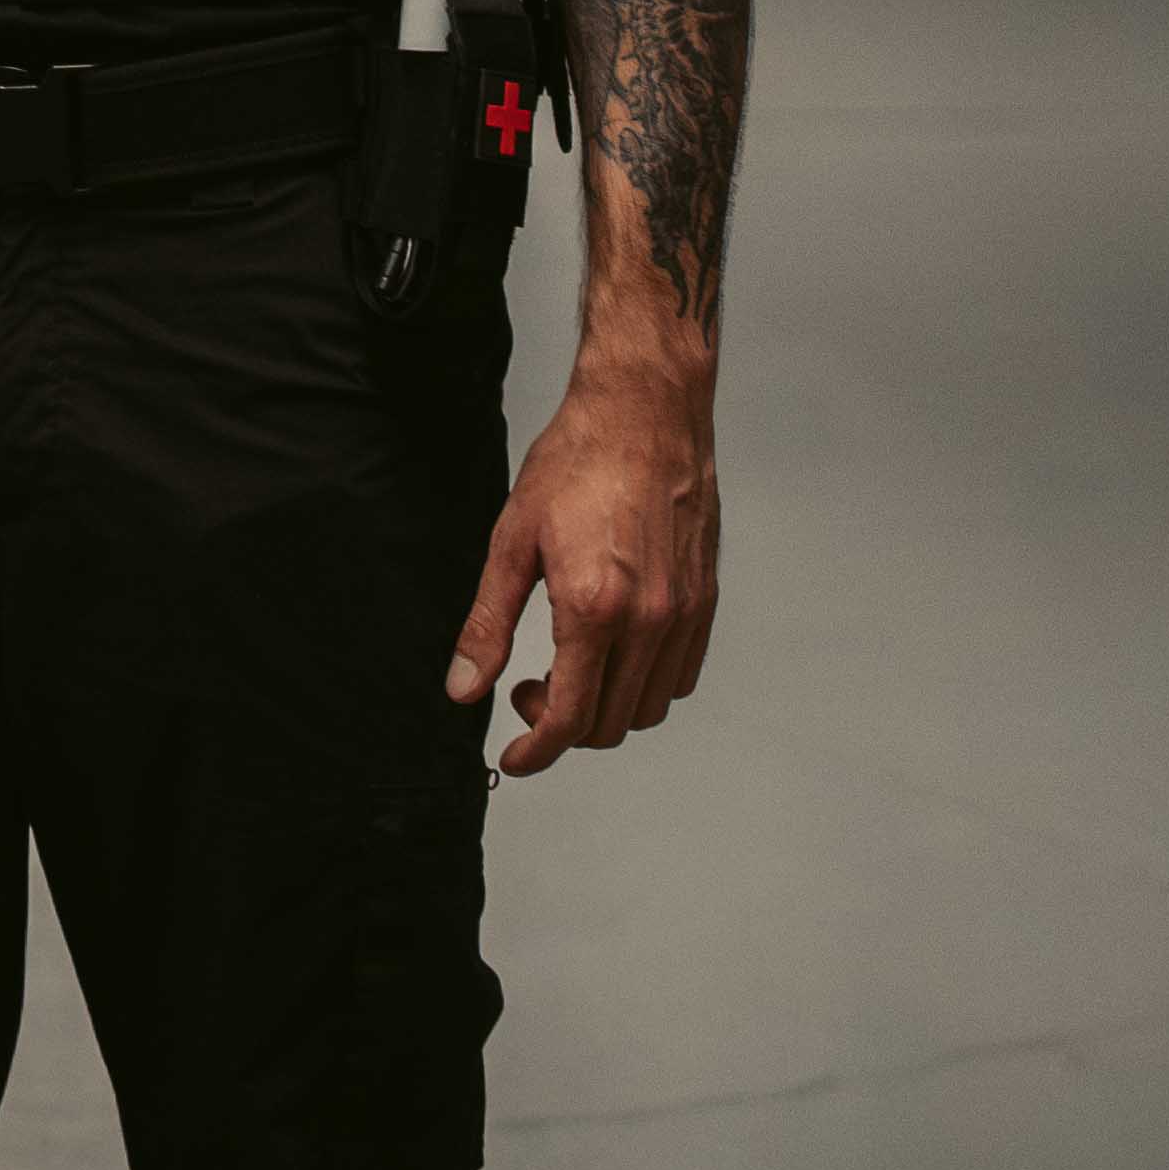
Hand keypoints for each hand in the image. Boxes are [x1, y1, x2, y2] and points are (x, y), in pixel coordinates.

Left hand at [446, 366, 717, 777]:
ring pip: (648, 709)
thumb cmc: (578, 462)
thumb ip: (488, 624)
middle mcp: (649, 619)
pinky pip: (680, 676)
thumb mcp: (512, 542)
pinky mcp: (705, 599)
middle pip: (608, 725)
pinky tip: (613, 650)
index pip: (568, 719)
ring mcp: (684, 612)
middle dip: (561, 726)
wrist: (645, 411)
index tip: (514, 758)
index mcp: (595, 608)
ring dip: (604, 709)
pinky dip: (644, 684)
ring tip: (570, 666)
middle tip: (528, 687)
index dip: (536, 752)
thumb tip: (464, 688)